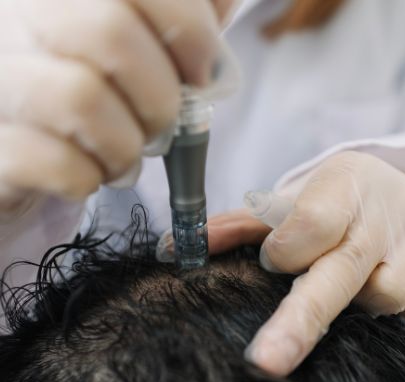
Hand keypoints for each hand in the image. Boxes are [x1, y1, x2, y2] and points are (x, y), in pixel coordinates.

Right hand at [0, 0, 236, 214]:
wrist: (23, 146)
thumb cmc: (89, 90)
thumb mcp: (137, 43)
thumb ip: (180, 16)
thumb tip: (222, 3)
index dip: (189, 26)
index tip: (202, 71)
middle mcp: (14, 17)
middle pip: (111, 32)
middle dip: (160, 96)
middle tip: (160, 124)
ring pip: (81, 98)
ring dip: (125, 144)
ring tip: (124, 156)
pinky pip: (55, 161)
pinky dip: (89, 178)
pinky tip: (89, 175)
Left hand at [207, 151, 404, 375]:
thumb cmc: (342, 200)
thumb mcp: (295, 200)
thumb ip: (237, 226)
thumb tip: (172, 248)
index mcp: (341, 187)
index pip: (307, 226)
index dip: (286, 251)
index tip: (275, 261)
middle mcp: (383, 216)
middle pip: (337, 276)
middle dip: (298, 322)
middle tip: (264, 363)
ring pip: (375, 299)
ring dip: (353, 297)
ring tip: (350, 271)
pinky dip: (386, 303)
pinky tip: (384, 276)